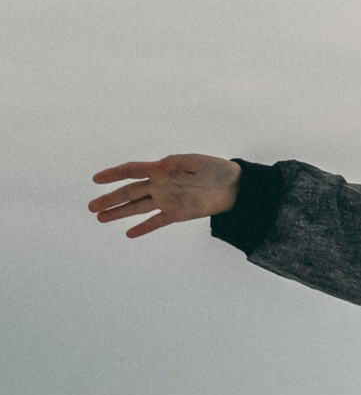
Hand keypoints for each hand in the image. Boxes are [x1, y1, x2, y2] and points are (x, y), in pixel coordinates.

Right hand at [89, 156, 241, 236]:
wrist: (235, 187)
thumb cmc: (216, 169)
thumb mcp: (197, 161)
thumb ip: (176, 162)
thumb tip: (156, 165)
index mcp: (161, 169)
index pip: (132, 171)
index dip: (114, 174)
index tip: (96, 179)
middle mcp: (160, 185)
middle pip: (129, 192)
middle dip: (110, 199)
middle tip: (90, 206)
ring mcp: (167, 200)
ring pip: (137, 207)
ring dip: (119, 213)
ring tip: (100, 218)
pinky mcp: (177, 214)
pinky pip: (156, 222)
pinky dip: (144, 228)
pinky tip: (129, 233)